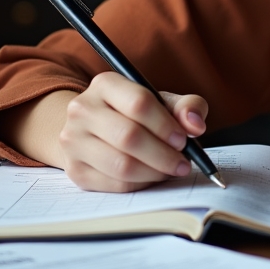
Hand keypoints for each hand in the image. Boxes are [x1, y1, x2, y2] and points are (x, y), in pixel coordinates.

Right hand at [59, 73, 208, 191]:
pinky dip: (140, 184)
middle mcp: (82, 109)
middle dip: (163, 154)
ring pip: (121, 164)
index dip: (165, 125)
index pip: (139, 103)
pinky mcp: (74, 170)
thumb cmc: (135, 114)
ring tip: (171, 170)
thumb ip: (186, 107)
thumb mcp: (162, 102)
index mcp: (105, 84)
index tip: (184, 140)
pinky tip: (152, 176)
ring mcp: (73, 141)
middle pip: (128, 137)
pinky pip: (114, 184)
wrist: (94, 130)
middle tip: (183, 162)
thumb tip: (195, 124)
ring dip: (154, 172)